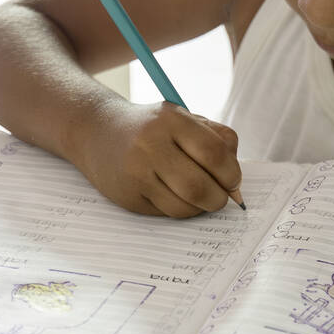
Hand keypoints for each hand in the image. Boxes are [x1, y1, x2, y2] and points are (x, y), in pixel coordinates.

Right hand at [73, 100, 241, 217]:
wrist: (98, 132)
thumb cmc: (154, 128)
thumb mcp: (185, 119)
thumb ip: (218, 140)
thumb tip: (236, 184)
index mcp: (171, 120)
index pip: (214, 152)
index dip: (231, 173)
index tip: (233, 181)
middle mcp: (150, 144)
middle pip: (199, 186)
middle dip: (219, 198)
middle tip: (221, 197)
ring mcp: (136, 172)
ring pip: (184, 206)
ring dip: (200, 208)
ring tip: (199, 196)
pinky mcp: (127, 195)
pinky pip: (166, 213)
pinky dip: (180, 209)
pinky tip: (175, 195)